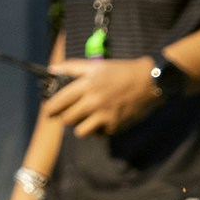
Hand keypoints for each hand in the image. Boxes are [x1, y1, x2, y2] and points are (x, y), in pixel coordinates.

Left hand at [41, 55, 164, 136]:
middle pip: (67, 119)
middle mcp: (93, 101)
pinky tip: (105, 119)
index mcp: (87, 84)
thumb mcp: (97, 65)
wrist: (150, 81)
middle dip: (67, 118)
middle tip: (71, 114)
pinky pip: (99, 134)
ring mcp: (104, 115)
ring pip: (80, 132)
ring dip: (81, 127)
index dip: (51, 108)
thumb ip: (72, 67)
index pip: (60, 101)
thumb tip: (51, 70)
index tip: (49, 112)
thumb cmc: (122, 71)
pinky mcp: (115, 126)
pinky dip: (99, 129)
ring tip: (86, 120)